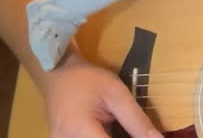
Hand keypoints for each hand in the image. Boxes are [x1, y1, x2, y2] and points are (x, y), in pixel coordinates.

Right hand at [43, 56, 161, 137]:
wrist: (57, 72)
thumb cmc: (87, 79)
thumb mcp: (117, 94)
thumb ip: (137, 120)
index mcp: (79, 130)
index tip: (145, 137)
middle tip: (131, 130)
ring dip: (114, 137)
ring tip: (119, 127)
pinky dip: (101, 137)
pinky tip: (111, 130)